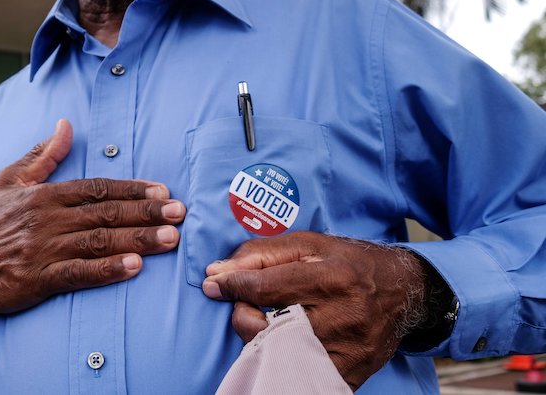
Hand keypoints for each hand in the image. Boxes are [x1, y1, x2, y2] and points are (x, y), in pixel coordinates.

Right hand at [0, 119, 185, 330]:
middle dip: (146, 212)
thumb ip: (42, 155)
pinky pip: (79, 273)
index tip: (162, 190)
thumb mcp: (9, 181)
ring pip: (99, 241)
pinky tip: (133, 268)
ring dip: (138, 239)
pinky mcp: (39, 279)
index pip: (96, 188)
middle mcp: (48, 220)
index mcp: (44, 195)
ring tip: (170, 238)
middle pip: (105, 213)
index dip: (131, 189)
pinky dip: (107, 270)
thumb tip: (65, 125)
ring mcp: (44, 250)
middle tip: (179, 212)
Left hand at [202, 231, 426, 390]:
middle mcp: (344, 316)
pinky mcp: (352, 374)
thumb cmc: (349, 262)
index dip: (233, 285)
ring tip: (265, 325)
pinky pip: (303, 377)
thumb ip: (260, 254)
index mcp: (333, 277)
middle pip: (270, 326)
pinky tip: (284, 346)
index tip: (215, 285)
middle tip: (244, 307)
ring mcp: (349, 351)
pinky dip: (283, 363)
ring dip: (261, 341)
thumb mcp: (308, 243)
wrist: (404, 291)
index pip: (266, 286)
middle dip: (244, 316)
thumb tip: (218, 272)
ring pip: (282, 355)